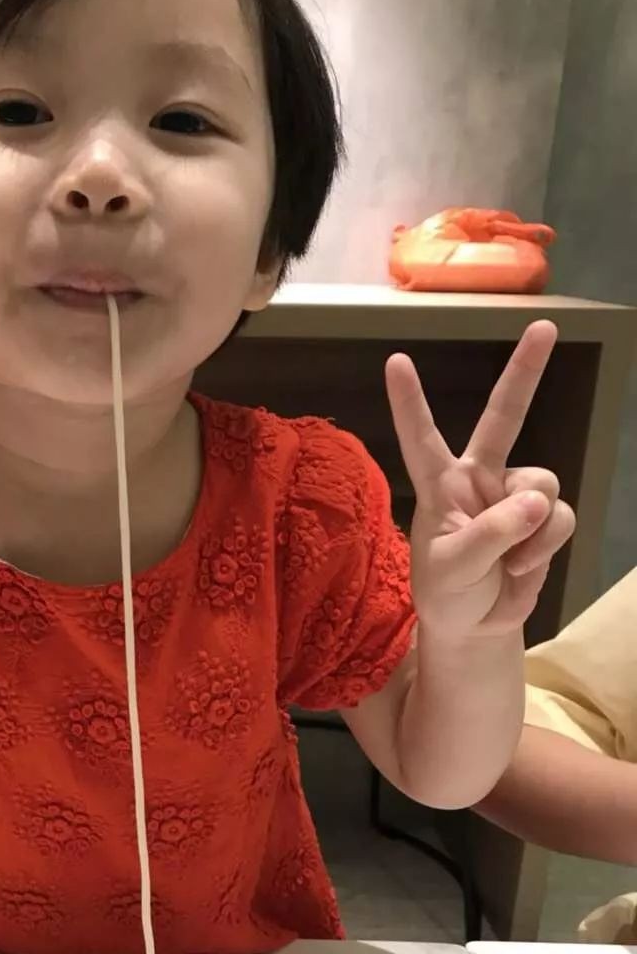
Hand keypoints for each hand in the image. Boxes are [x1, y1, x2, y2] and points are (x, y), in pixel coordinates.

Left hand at [387, 320, 574, 638]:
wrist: (475, 627)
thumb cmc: (447, 593)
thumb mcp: (453, 568)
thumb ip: (491, 534)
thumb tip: (536, 502)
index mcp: (440, 484)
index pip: (422, 436)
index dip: (410, 402)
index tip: (396, 362)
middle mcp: (478, 478)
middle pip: (505, 416)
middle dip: (525, 372)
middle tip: (544, 326)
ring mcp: (513, 496)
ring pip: (542, 485)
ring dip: (532, 530)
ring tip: (507, 562)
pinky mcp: (542, 519)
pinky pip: (559, 517)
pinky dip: (544, 547)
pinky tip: (521, 568)